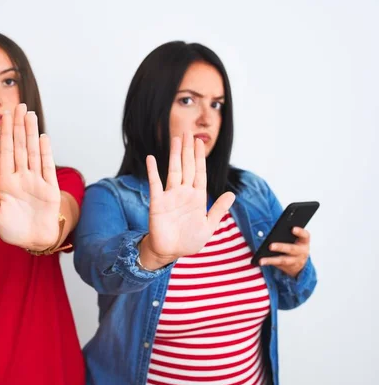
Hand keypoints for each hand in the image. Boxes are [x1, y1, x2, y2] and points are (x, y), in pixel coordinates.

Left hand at [0, 103, 60, 249]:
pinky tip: (43, 137)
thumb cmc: (13, 231)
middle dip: (19, 126)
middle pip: (21, 146)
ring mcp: (37, 181)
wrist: (34, 242)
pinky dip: (45, 152)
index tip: (6, 116)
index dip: (6, 133)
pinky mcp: (50, 189)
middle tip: (19, 105)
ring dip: (32, 133)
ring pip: (34, 152)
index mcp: (7, 181)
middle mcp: (22, 177)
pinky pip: (47, 167)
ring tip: (30, 114)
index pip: (6, 152)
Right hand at [139, 131, 235, 268]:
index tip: (200, 142)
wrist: (170, 252)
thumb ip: (218, 210)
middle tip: (189, 133)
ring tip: (176, 139)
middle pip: (187, 167)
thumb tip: (232, 194)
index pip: (199, 173)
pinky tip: (151, 158)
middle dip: (189, 150)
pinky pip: (155, 184)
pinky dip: (153, 171)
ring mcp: (170, 196)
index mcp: (197, 197)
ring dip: (175, 155)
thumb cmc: (189, 241)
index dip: (200, 158)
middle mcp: (184, 193)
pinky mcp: (158, 202)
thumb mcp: (208, 226)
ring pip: (174, 171)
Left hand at [260, 227, 309, 277]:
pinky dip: (269, 262)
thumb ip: (288, 235)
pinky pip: (278, 265)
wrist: (300, 263)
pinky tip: (261, 261)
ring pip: (283, 260)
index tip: (292, 228)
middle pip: (291, 249)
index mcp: (304, 242)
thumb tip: (274, 232)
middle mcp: (302, 252)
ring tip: (262, 259)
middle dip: (281, 247)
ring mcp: (296, 260)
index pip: (305, 236)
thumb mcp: (296, 240)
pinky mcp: (288, 267)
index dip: (300, 232)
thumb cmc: (294, 245)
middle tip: (270, 246)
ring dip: (271, 259)